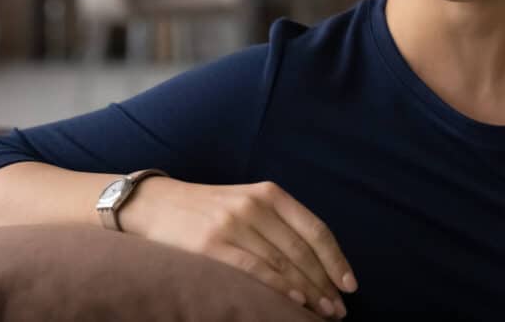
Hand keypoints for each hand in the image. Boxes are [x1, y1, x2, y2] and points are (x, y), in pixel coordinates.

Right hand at [119, 177, 357, 318]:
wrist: (154, 204)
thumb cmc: (208, 210)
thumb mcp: (248, 203)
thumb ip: (279, 225)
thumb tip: (314, 265)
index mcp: (270, 194)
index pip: (315, 229)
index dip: (336, 260)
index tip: (350, 285)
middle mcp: (255, 206)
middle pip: (302, 251)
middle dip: (325, 284)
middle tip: (338, 311)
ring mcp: (233, 225)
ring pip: (282, 263)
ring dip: (307, 293)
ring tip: (322, 314)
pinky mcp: (211, 245)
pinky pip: (253, 270)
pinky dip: (278, 287)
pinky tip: (293, 303)